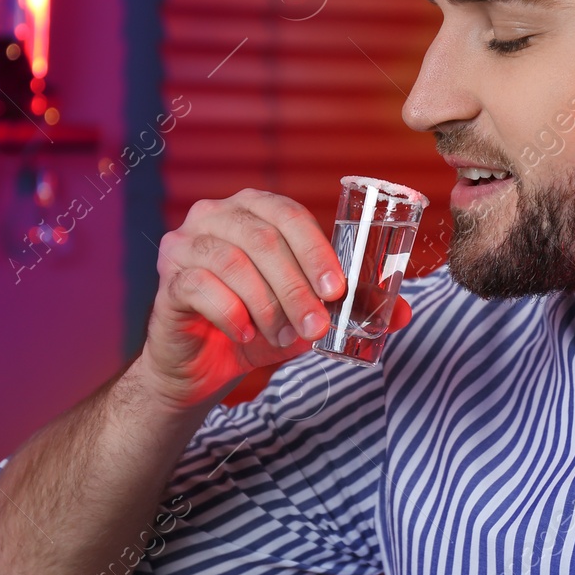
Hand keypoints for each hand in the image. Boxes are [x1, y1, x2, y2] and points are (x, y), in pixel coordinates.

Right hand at [137, 189, 411, 410]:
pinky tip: (246, 335)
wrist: (204, 365)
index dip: (316, 251)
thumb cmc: (259, 325)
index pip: (289, 214)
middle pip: (262, 239)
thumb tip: (406, 312)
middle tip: (317, 326)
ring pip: (232, 262)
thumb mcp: (310, 314)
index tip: (337, 290)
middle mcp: (215, 215)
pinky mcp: (168, 280)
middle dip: (297, 287)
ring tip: (284, 337)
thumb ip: (353, 307)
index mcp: (254, 209)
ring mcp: (185, 244)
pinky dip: (232, 314)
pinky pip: (200, 288)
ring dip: (267, 305)